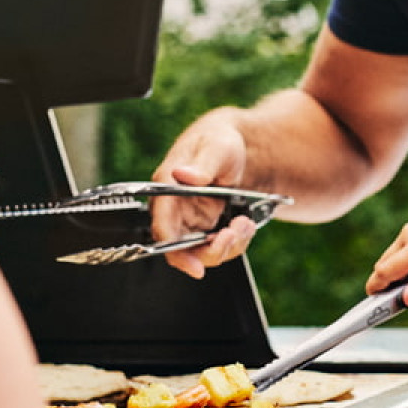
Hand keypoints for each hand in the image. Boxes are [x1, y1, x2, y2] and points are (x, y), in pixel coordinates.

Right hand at [150, 111, 255, 277]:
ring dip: (227, 246)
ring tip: (245, 224)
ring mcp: (188, 221)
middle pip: (180, 249)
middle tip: (233, 235)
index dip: (174, 250)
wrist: (232, 148)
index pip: (162, 226)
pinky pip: (216, 248)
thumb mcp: (216, 147)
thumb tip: (182, 175)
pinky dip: (234, 242)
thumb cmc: (218, 142)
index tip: (195, 266)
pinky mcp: (203, 228)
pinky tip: (244, 225)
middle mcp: (172, 210)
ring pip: (201, 253)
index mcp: (165, 189)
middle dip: (210, 251)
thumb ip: (202, 164)